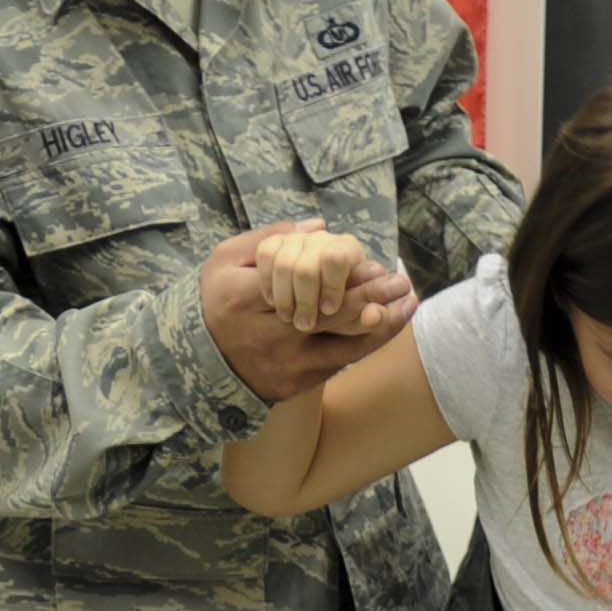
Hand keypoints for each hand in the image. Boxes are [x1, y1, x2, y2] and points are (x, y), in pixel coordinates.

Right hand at [200, 227, 417, 403]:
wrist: (203, 361)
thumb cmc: (219, 300)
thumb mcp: (228, 260)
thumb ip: (271, 239)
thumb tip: (318, 226)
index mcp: (246, 298)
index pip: (303, 283)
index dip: (344, 276)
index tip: (375, 264)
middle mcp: (268, 336)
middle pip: (331, 316)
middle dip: (373, 297)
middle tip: (401, 282)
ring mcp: (285, 364)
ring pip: (344, 346)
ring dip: (382, 325)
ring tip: (407, 304)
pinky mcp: (297, 384)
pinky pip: (342, 363)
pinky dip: (368, 343)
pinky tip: (390, 323)